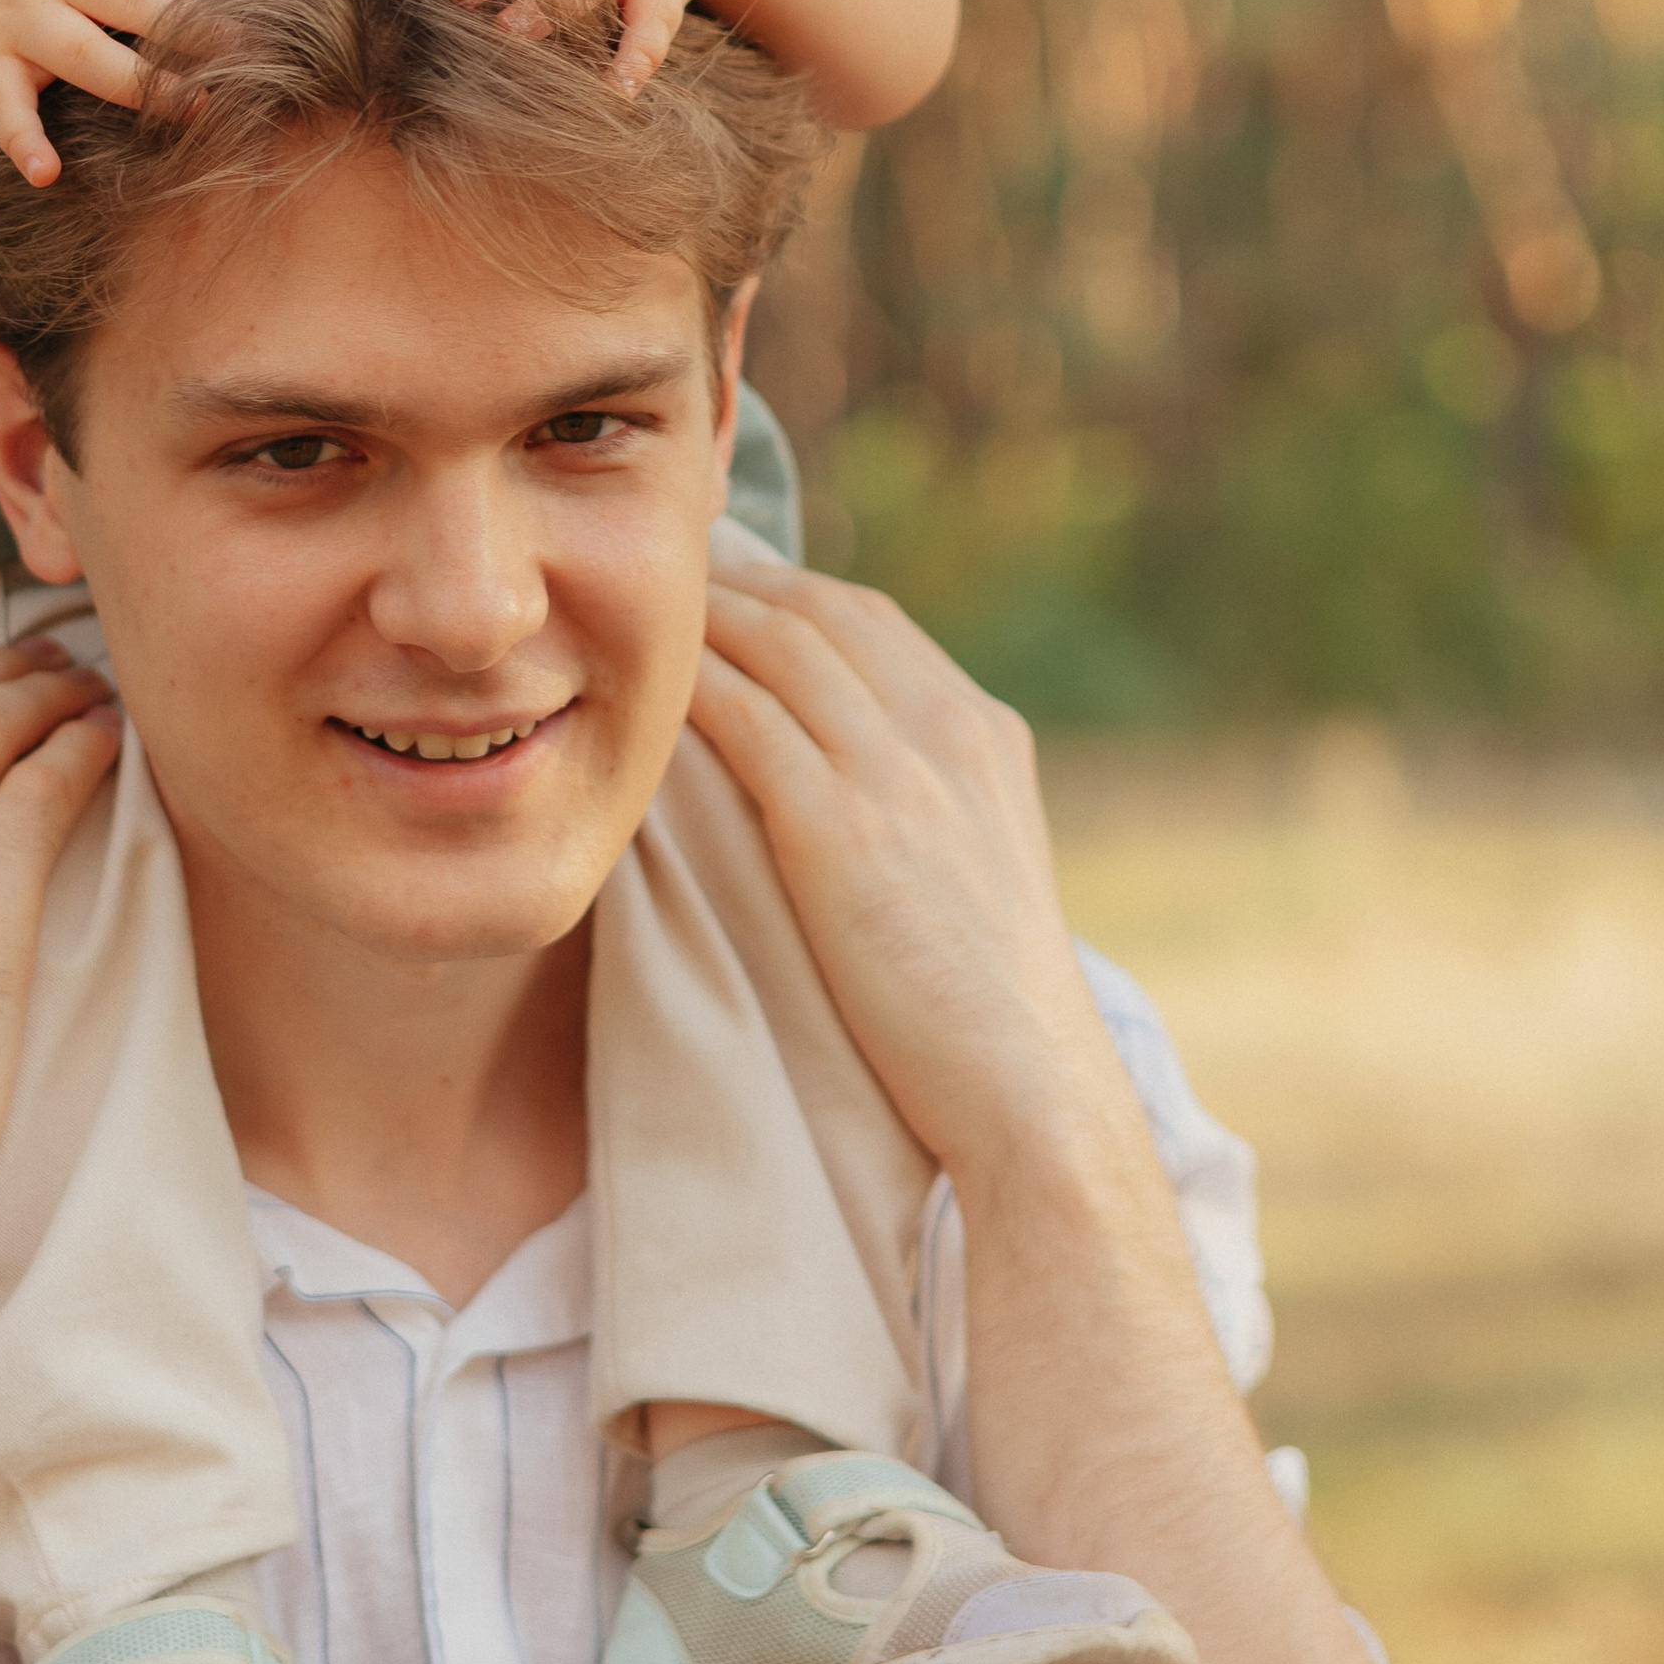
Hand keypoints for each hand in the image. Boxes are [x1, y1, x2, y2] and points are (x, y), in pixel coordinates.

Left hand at [687, 556, 1138, 1187]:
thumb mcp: (981, 864)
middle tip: (660, 577)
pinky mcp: (842, 827)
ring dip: (704, 617)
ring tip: (635, 615)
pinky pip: (745, 719)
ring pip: (780, 645)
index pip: (872, 620)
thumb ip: (928, 800)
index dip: (786, 590)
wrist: (1028, 1087)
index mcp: (985, 732)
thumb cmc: (987, 1006)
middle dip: (737, 582)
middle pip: (822, 611)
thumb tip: (848, 781)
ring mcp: (898, 772)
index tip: (721, 586)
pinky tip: (642, 687)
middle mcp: (948, 730)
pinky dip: (691, 686)